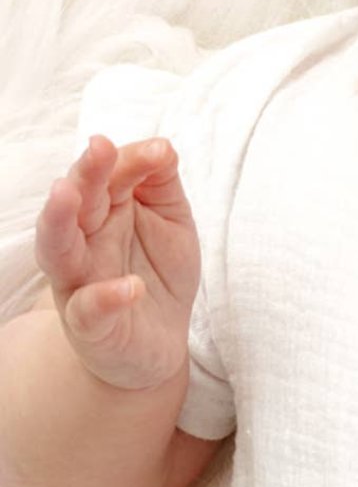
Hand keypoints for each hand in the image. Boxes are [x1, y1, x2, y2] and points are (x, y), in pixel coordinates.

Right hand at [34, 135, 199, 390]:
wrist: (156, 341)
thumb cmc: (158, 269)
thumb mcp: (170, 217)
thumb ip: (161, 181)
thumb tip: (161, 145)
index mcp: (104, 210)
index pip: (109, 175)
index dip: (130, 159)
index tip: (159, 151)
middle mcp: (84, 241)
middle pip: (76, 202)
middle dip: (85, 173)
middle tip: (98, 147)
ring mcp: (81, 283)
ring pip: (58, 249)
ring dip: (59, 221)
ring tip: (67, 194)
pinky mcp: (91, 325)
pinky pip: (89, 310)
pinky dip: (105, 298)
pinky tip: (130, 288)